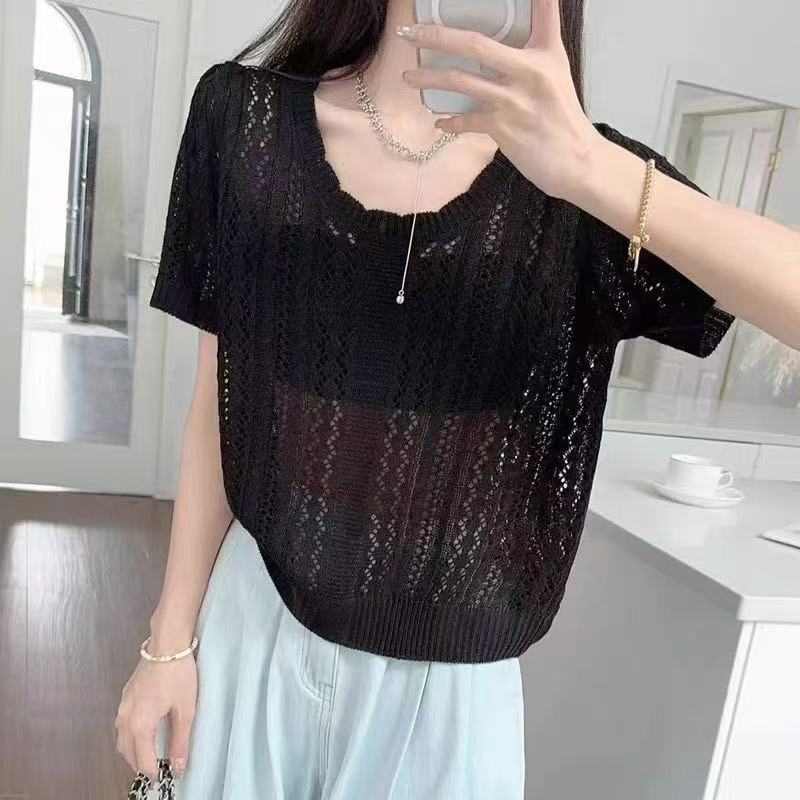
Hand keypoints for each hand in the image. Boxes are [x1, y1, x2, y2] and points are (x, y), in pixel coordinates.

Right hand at [114, 644, 197, 780]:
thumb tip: (178, 766)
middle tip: (159, 769)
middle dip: (142, 765)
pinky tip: (144, 734)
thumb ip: (180, 741)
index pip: (142, 761)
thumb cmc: (178, 674)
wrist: (166, 644)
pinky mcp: (125, 697)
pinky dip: (130, 737)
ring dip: (134, 752)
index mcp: (139, 725)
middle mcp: (125, 719)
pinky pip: (122, 726)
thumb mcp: (185, 710)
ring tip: (152, 755)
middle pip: (128, 754)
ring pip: (122, 741)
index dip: (155, 772)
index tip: (166, 777)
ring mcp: (122, 707)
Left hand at [397, 0, 604, 202]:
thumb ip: (542, 34)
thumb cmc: (562, 114)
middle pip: (473, 45)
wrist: (575, 159)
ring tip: (409, 78)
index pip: (539, 8)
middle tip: (409, 32)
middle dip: (436, 35)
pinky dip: (450, 122)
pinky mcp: (502, 128)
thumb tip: (528, 10)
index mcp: (541, 54)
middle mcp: (526, 73)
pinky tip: (439, 123)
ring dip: (429, 78)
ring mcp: (512, 101)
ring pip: (460, 81)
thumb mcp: (556, 68)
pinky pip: (466, 120)